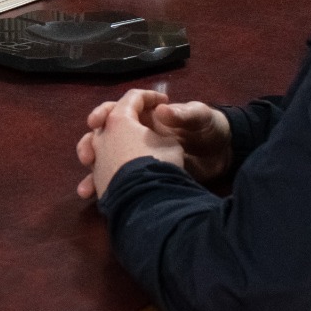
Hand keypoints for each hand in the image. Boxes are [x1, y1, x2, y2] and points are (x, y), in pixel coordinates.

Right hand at [76, 90, 229, 198]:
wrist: (224, 155)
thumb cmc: (209, 128)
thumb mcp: (199, 117)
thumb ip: (183, 114)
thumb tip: (162, 111)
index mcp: (146, 117)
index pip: (116, 110)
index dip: (103, 113)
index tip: (96, 121)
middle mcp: (136, 136)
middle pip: (103, 137)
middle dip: (89, 145)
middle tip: (87, 156)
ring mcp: (137, 158)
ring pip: (105, 163)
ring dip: (92, 174)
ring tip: (86, 187)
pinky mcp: (143, 177)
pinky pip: (118, 183)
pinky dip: (105, 191)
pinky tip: (96, 200)